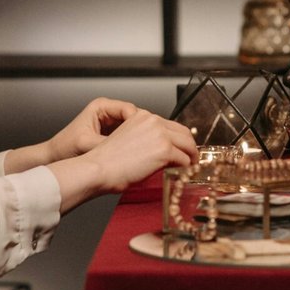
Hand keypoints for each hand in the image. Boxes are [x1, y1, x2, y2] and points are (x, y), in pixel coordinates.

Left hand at [45, 97, 142, 162]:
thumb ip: (107, 144)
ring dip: (135, 138)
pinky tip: (133, 153)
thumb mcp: (87, 144)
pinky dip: (130, 144)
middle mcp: (108, 112)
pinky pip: (127, 137)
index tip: (143, 136)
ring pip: (132, 128)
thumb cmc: (64, 147)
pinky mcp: (112, 135)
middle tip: (144, 144)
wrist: (54, 157)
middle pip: (134, 118)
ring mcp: (111, 123)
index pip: (129, 109)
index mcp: (101, 106)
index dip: (138, 122)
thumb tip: (126, 148)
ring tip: (140, 150)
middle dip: (139, 130)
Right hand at [82, 108, 197, 190]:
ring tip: (191, 166)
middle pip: (183, 132)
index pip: (171, 125)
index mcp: (143, 116)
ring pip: (188, 144)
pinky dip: (186, 167)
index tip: (182, 147)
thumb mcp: (128, 139)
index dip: (179, 138)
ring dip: (191, 156)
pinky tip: (183, 173)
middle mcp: (153, 121)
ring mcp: (160, 135)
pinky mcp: (164, 150)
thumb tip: (161, 150)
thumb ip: (146, 138)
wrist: (98, 169)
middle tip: (191, 158)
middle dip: (190, 146)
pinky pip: (184, 160)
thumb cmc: (107, 161)